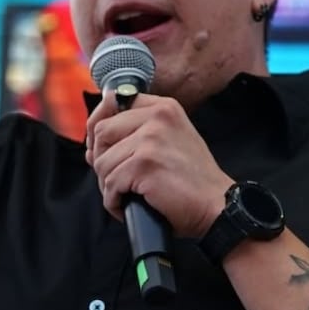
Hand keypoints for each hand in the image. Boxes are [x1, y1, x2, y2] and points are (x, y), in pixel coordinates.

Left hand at [85, 91, 233, 236]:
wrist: (216, 206)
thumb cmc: (192, 180)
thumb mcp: (170, 141)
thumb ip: (137, 132)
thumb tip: (92, 144)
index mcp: (164, 107)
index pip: (112, 103)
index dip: (99, 129)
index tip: (103, 149)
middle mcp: (158, 117)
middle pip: (101, 132)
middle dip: (102, 160)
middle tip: (118, 179)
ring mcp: (151, 139)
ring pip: (102, 162)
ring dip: (109, 186)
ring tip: (129, 195)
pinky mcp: (144, 164)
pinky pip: (110, 184)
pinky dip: (114, 202)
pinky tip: (129, 206)